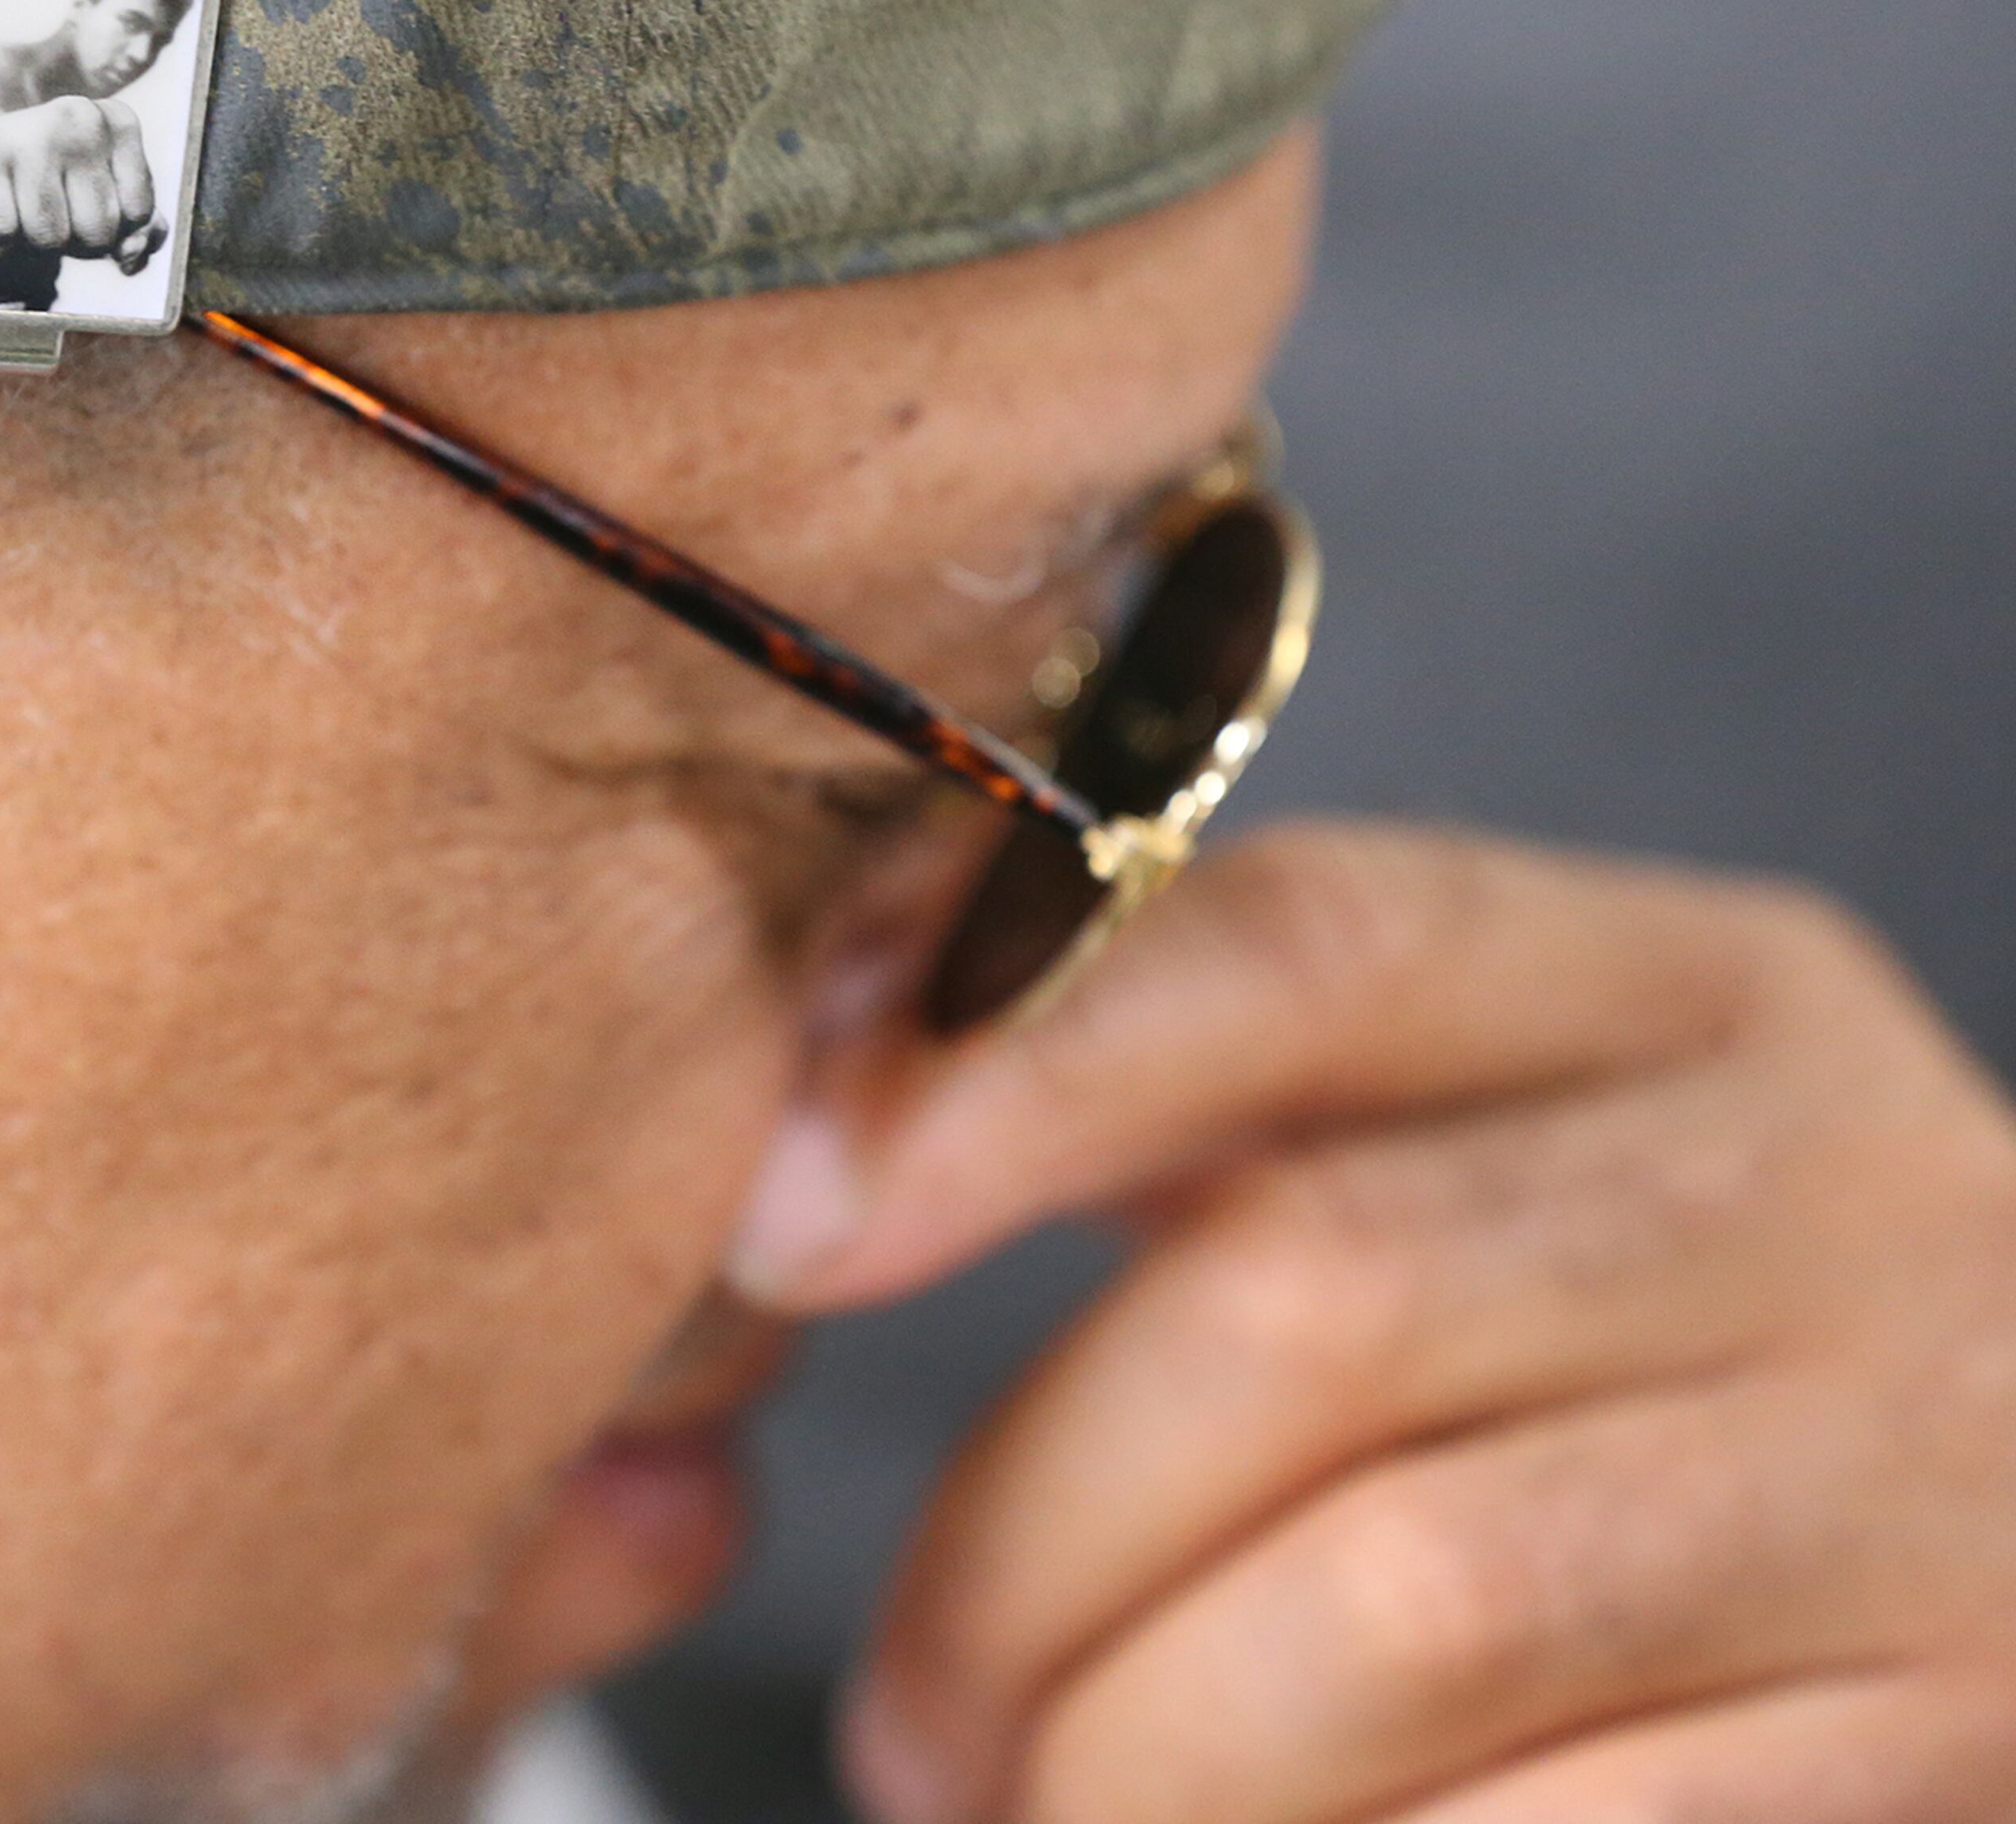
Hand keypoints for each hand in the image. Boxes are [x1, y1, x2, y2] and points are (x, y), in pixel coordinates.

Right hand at [0, 94, 164, 268]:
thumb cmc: (57, 178)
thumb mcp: (111, 193)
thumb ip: (142, 230)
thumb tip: (131, 255)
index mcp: (120, 121)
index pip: (138, 214)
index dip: (113, 225)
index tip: (87, 197)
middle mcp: (79, 117)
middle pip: (98, 232)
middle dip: (77, 238)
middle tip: (53, 204)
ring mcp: (28, 135)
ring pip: (51, 238)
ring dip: (37, 238)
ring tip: (25, 202)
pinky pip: (1, 233)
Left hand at [733, 823, 2015, 1822]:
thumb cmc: (1632, 1349)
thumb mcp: (1466, 1150)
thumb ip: (1191, 1101)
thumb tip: (814, 1125)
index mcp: (1682, 988)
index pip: (1309, 943)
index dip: (1011, 1071)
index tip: (783, 1221)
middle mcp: (1837, 1184)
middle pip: (1313, 1300)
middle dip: (1028, 1550)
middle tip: (914, 1728)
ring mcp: (1930, 1469)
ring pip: (1416, 1598)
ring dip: (1144, 1756)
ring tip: (1031, 1817)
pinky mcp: (1973, 1732)